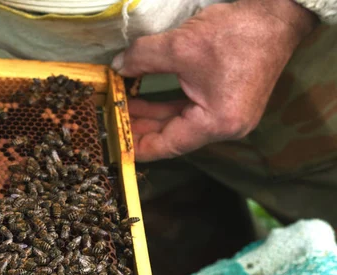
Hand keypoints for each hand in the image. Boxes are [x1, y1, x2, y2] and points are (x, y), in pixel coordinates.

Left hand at [111, 0, 317, 161]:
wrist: (277, 14)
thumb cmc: (235, 33)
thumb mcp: (180, 46)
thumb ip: (143, 59)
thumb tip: (117, 66)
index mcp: (216, 123)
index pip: (169, 144)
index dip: (138, 145)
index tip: (116, 144)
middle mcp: (225, 127)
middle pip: (173, 135)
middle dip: (140, 128)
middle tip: (112, 121)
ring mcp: (229, 116)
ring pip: (180, 122)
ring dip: (151, 115)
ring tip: (122, 108)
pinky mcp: (228, 102)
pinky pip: (191, 110)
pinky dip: (168, 106)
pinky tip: (144, 100)